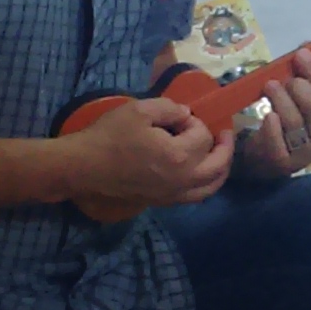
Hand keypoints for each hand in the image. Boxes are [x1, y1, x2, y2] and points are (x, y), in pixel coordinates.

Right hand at [57, 94, 230, 221]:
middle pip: (219, 165)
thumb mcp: (139, 110)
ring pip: (211, 186)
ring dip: (221, 168)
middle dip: (225, 146)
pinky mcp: (164, 201)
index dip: (195, 121)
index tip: (181, 116)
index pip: (203, 136)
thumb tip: (186, 114)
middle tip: (224, 132)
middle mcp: (182, 180)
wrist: (84, 167)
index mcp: (178, 156)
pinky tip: (201, 172)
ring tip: (220, 153)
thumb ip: (169, 108)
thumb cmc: (110, 136)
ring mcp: (173, 194)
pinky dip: (206, 184)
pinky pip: (195, 196)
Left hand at [237, 49, 310, 181]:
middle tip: (283, 80)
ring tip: (269, 87)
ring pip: (295, 122)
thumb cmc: (286, 122)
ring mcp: (305, 153)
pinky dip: (273, 127)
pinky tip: (268, 116)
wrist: (267, 158)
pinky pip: (278, 142)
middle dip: (299, 88)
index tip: (299, 55)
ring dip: (280, 100)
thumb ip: (305, 76)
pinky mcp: (283, 163)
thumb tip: (304, 49)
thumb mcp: (299, 100)